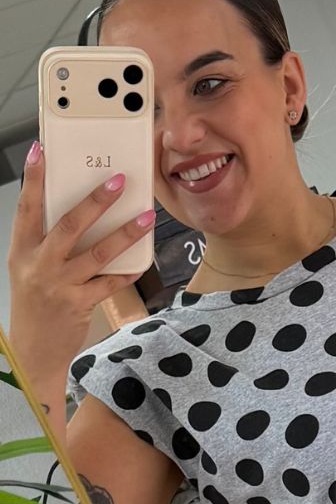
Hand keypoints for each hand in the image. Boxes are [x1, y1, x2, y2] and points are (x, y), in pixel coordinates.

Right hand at [7, 141, 153, 378]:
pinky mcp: (79, 304)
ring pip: (97, 253)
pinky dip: (127, 272)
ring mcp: (59, 286)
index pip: (27, 208)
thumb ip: (45, 243)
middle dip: (95, 201)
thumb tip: (79, 211)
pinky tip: (143, 261)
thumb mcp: (27, 269)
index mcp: (22, 251)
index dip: (34, 179)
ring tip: (145, 217)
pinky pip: (109, 284)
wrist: (31, 351)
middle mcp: (38, 265)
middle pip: (69, 225)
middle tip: (118, 181)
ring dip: (124, 234)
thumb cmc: (33, 305)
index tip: (41, 151)